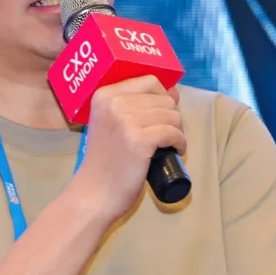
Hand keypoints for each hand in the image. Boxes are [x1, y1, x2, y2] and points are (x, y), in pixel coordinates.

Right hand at [73, 76, 184, 221]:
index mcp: (104, 95)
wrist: (94, 193)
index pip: (149, 81)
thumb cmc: (105, 161)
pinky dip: (180, 143)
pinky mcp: (139, 140)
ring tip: (168, 144)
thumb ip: (132, 105)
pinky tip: (175, 151)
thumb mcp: (110, 123)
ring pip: (171, 115)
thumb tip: (173, 92)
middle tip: (165, 135)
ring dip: (177, 130)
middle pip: (164, 98)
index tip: (163, 113)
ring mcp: (126, 121)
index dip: (163, 96)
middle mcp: (113, 103)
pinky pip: (173, 132)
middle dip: (171, 117)